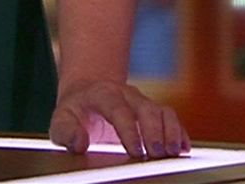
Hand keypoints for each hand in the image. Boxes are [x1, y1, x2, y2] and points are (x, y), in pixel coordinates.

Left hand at [49, 79, 188, 159]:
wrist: (88, 90)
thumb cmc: (76, 110)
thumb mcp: (61, 118)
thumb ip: (66, 131)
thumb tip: (79, 144)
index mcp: (103, 95)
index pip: (119, 110)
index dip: (129, 130)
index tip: (135, 151)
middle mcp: (127, 95)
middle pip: (147, 109)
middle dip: (155, 132)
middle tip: (158, 154)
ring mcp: (143, 102)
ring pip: (163, 112)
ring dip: (171, 132)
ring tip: (175, 153)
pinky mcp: (154, 112)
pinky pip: (171, 118)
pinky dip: (180, 133)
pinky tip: (184, 149)